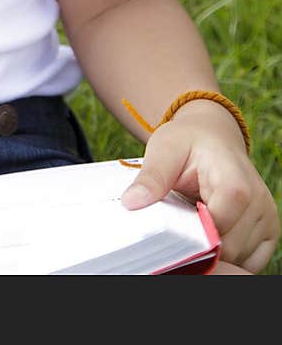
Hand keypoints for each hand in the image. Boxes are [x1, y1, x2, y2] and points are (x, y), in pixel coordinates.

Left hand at [120, 107, 279, 273]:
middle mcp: (259, 202)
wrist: (211, 135)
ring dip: (215, 251)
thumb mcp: (164, 150)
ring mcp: (268, 219)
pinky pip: (250, 263)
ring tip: (197, 222)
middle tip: (180, 222)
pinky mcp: (269, 231)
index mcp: (236, 182)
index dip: (191, 235)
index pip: (217, 229)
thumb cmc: (187, 142)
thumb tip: (131, 203)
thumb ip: (151, 177)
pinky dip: (230, 257)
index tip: (169, 228)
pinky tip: (211, 233)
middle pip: (229, 249)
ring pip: (239, 260)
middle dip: (201, 244)